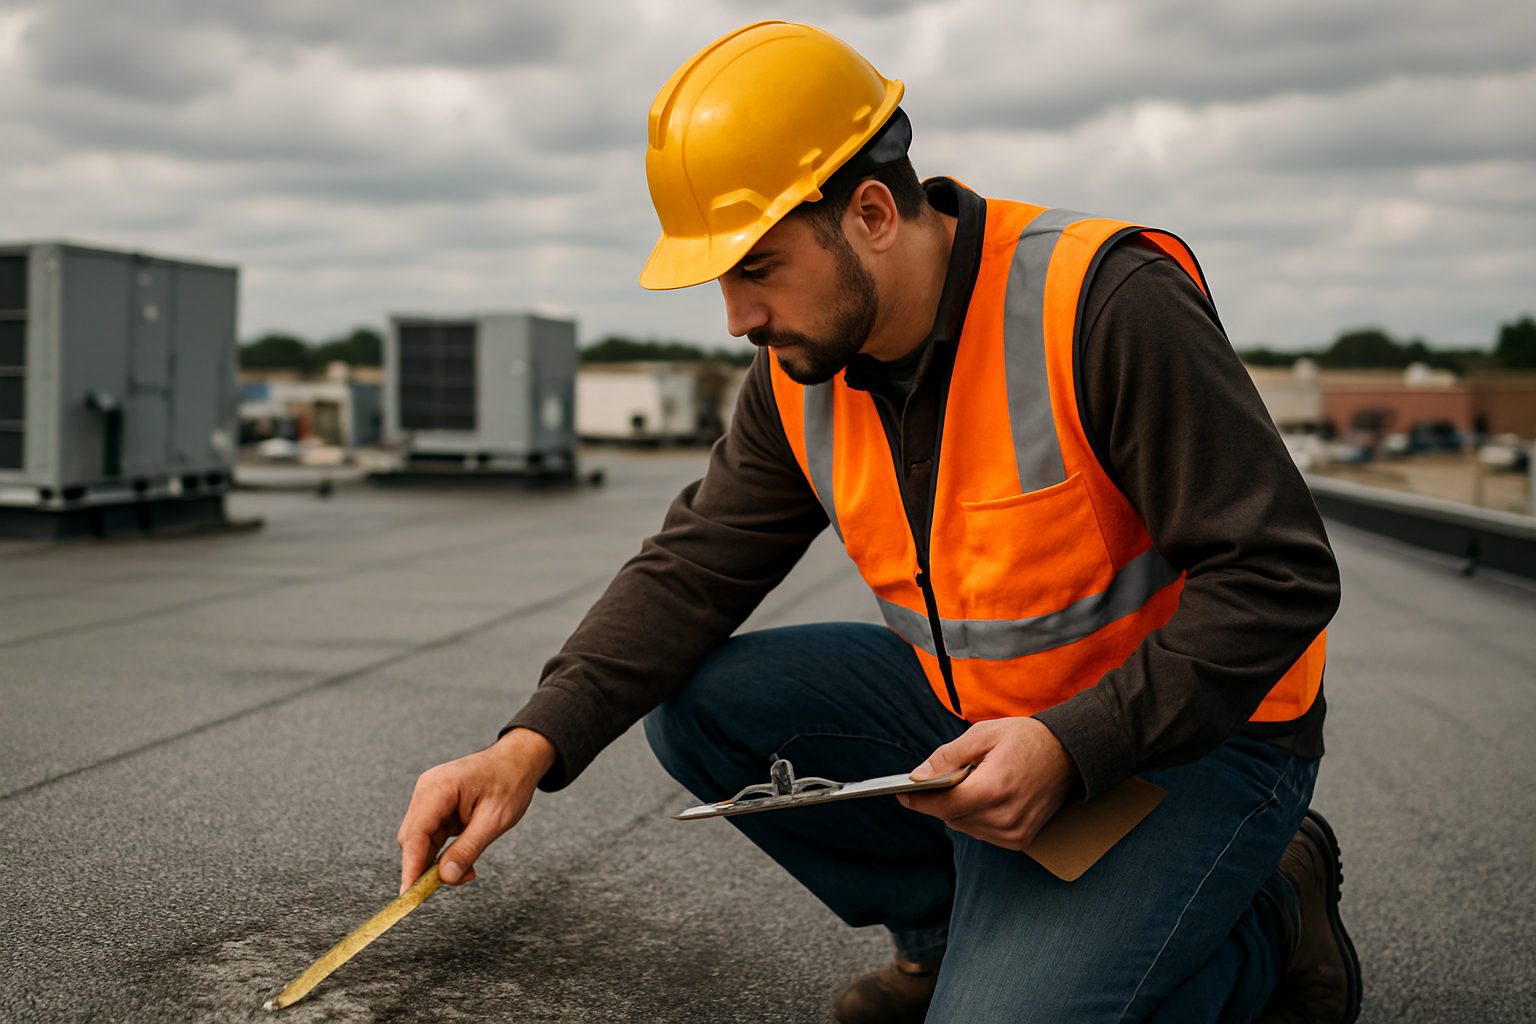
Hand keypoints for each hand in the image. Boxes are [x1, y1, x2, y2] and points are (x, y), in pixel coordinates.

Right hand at [396, 727, 556, 893]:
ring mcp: (430, 797)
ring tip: (467, 870)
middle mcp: (427, 791)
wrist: (519, 759)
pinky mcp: (437, 805)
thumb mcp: (494, 820)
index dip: (410, 868)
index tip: (409, 896)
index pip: (415, 835)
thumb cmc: (510, 781)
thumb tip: (445, 877)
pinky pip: (432, 835)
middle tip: (456, 881)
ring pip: (421, 841)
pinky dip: (443, 852)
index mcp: (437, 789)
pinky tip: (463, 859)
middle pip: (413, 840)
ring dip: (438, 861)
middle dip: (427, 867)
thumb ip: (468, 849)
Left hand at [897, 717, 1077, 850]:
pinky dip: (976, 817)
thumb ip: (947, 756)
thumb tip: (918, 776)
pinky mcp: (1021, 840)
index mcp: (995, 788)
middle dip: (941, 800)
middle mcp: (1006, 816)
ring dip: (959, 809)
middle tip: (940, 779)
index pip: (945, 805)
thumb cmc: (1024, 739)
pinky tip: (985, 797)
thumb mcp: (982, 735)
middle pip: (952, 817)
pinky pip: (982, 833)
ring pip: (965, 827)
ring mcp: (1015, 832)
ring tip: (970, 785)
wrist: (1068, 754)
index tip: (902, 793)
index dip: (920, 800)